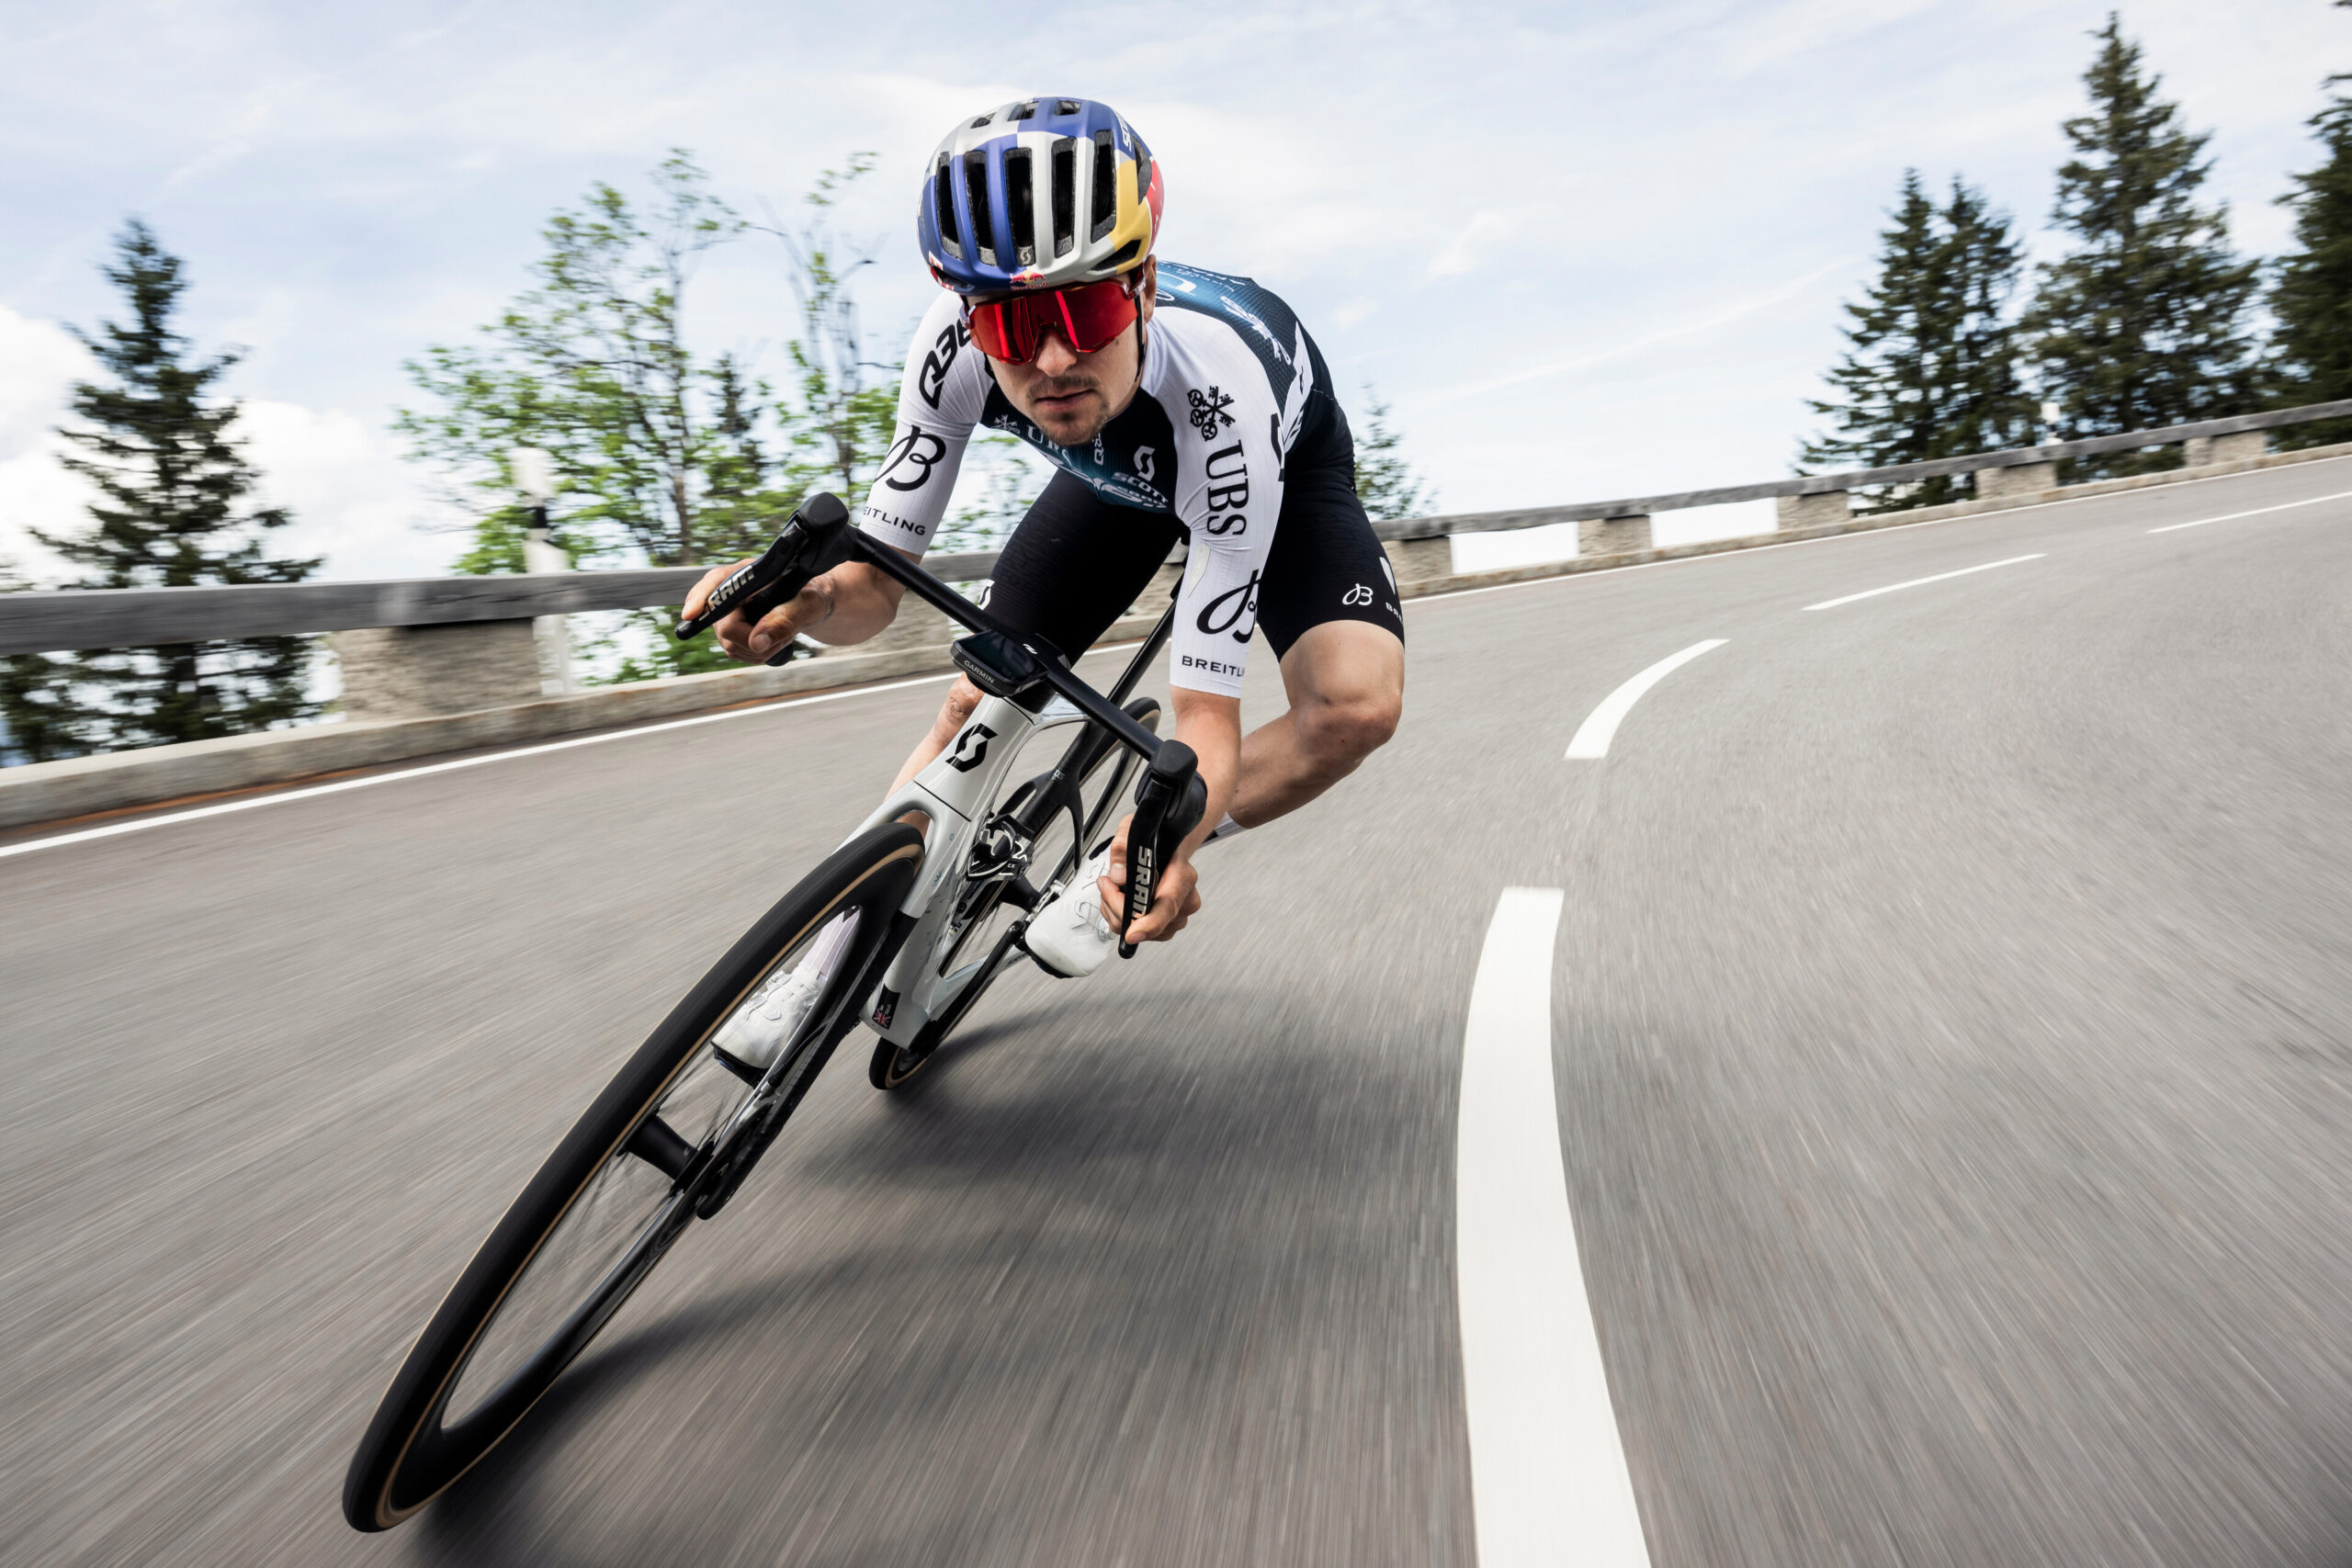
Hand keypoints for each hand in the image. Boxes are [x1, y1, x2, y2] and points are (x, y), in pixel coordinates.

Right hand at [682, 562, 833, 662]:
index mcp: (745, 574)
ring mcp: (726, 615)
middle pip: (724, 626)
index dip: (699, 598)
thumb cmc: (810, 596)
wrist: (811, 605)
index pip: (714, 583)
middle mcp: (729, 594)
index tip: (689, 614)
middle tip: (785, 633)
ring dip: (762, 648)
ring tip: (784, 632)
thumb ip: (785, 620)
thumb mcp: (808, 605)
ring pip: (731, 645)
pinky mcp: (730, 634)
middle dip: (755, 638)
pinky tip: (775, 639)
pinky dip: (760, 653)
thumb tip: (757, 642)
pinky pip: (738, 653)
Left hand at [1098, 812, 1203, 943]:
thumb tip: (1119, 876)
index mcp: (1183, 876)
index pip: (1168, 905)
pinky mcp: (1164, 926)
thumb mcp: (1134, 829)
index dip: (1149, 923)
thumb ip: (1124, 847)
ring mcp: (1177, 917)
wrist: (1167, 845)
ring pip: (1138, 931)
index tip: (1131, 933)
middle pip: (1147, 922)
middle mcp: (1185, 901)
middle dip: (1117, 906)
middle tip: (1107, 882)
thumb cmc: (1156, 839)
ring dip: (1116, 912)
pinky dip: (1120, 918)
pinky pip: (1136, 932)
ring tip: (1113, 888)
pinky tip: (1118, 900)